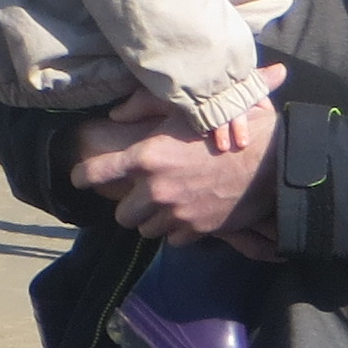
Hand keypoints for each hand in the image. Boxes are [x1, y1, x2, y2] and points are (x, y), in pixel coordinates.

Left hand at [74, 67, 284, 244]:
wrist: (269, 161)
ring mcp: (177, 214)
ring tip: (168, 203)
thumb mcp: (182, 110)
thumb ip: (142, 107)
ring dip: (153, 219)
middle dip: (129, 206)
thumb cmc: (224, 129)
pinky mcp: (197, 231)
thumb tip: (114, 116)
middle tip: (140, 194)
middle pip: (122, 215)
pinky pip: (173, 240)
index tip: (77, 179)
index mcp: (147, 157)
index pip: (95, 174)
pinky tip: (189, 212)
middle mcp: (156, 190)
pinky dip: (177, 229)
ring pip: (146, 230)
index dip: (81, 177)